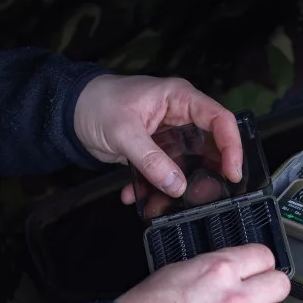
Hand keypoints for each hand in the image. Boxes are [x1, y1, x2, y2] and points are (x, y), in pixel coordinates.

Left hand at [73, 74, 242, 203]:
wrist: (70, 112)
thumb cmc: (97, 104)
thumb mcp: (124, 132)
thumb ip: (150, 160)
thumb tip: (177, 186)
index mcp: (180, 99)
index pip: (220, 120)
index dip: (231, 147)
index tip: (232, 173)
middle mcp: (180, 117)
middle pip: (209, 146)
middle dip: (208, 172)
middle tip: (206, 195)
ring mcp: (168, 136)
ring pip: (186, 164)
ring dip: (177, 185)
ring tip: (169, 202)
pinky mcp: (155, 153)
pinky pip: (164, 173)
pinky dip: (153, 187)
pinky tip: (138, 197)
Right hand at [115, 245, 291, 302]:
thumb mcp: (175, 272)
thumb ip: (211, 271)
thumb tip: (230, 274)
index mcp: (218, 271)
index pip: (264, 256)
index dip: (261, 265)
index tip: (259, 271)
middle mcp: (235, 300)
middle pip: (281, 287)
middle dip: (270, 291)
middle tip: (260, 297)